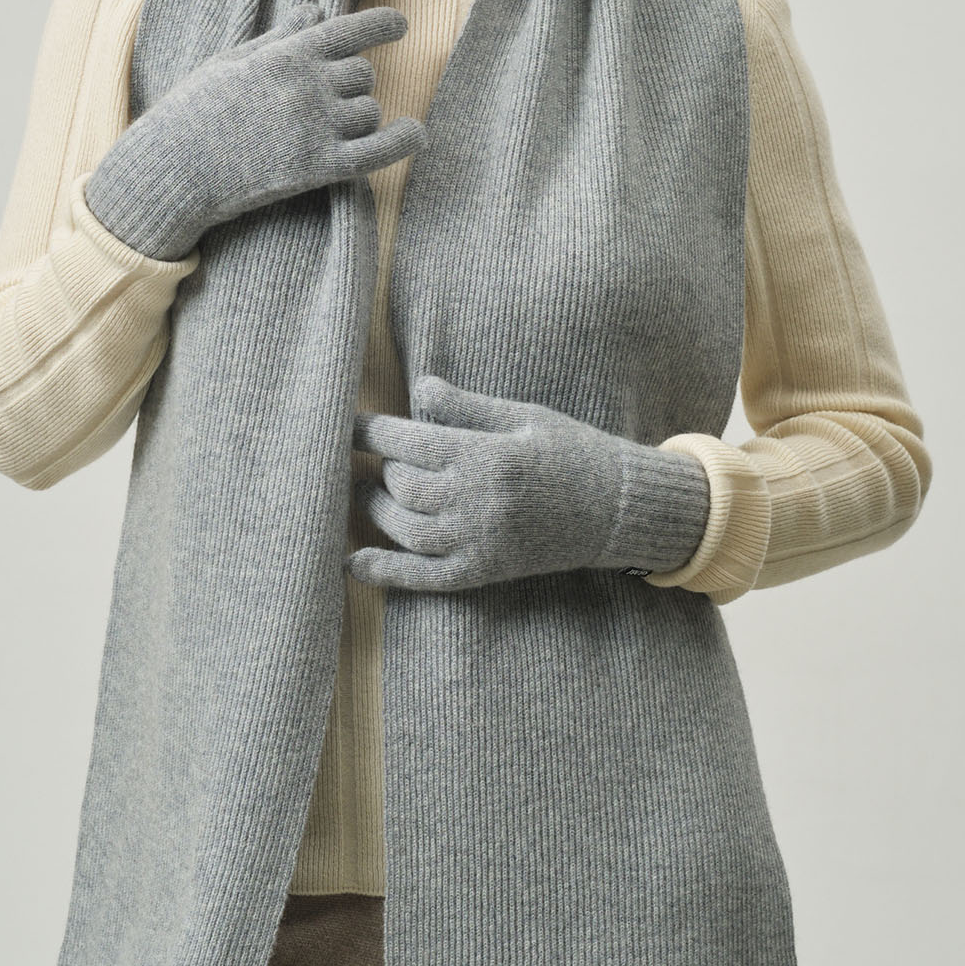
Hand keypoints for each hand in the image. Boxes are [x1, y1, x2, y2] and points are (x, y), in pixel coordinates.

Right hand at [84, 0, 426, 260]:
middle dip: (353, 82)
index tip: (400, 24)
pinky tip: (416, 134)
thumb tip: (318, 10)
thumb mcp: (234, 60)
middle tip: (329, 96)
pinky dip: (403, 141)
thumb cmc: (196, 108)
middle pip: (363, 75)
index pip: (351, 30)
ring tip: (335, 125)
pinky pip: (379, 151)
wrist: (176, 166)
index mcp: (288, 54)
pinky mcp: (319, 168)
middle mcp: (309, 86)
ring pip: (369, 111)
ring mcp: (317, 128)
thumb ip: (282, 37)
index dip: (383, 25)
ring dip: (361, 115)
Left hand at [345, 373, 711, 592]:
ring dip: (379, 510)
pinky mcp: (484, 572)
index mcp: (487, 456)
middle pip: (403, 485)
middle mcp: (478, 502)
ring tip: (371, 492)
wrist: (618, 509)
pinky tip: (352, 563)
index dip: (369, 431)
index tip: (345, 424)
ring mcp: (480, 542)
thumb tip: (417, 387)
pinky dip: (384, 572)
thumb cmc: (572, 452)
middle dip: (383, 468)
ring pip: (406, 529)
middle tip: (379, 456)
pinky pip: (423, 578)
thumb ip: (467, 406)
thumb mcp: (523, 417)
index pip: (408, 441)